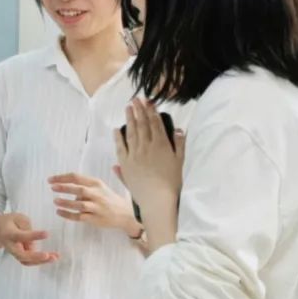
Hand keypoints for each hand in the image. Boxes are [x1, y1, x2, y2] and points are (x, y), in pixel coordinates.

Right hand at [0, 213, 56, 265]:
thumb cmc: (10, 222)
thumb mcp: (18, 218)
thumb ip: (27, 227)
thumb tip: (35, 240)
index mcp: (8, 234)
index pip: (21, 236)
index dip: (33, 236)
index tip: (47, 234)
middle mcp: (11, 246)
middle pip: (21, 255)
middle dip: (35, 257)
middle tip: (47, 255)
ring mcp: (15, 253)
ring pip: (27, 261)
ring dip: (41, 261)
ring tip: (54, 257)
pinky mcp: (20, 257)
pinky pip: (30, 262)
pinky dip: (41, 261)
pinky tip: (52, 257)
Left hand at [49, 173, 136, 235]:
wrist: (126, 215)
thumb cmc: (111, 199)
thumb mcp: (103, 185)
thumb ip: (89, 180)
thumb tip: (73, 176)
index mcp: (97, 184)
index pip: (77, 177)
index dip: (62, 177)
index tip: (51, 179)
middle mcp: (97, 194)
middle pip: (79, 189)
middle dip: (64, 187)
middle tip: (52, 187)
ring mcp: (96, 207)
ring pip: (79, 204)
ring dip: (66, 202)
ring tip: (55, 201)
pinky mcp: (95, 219)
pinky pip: (80, 217)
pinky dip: (68, 215)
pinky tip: (59, 212)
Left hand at [114, 99, 185, 215]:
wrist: (157, 199)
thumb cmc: (172, 183)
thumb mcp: (180, 162)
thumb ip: (180, 144)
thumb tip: (178, 130)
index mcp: (161, 145)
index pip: (155, 123)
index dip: (151, 111)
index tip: (148, 101)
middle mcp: (146, 146)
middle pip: (142, 124)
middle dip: (139, 110)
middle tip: (135, 99)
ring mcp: (134, 154)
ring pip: (131, 132)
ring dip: (129, 118)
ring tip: (128, 108)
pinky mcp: (126, 164)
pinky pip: (120, 147)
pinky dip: (118, 137)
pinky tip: (117, 129)